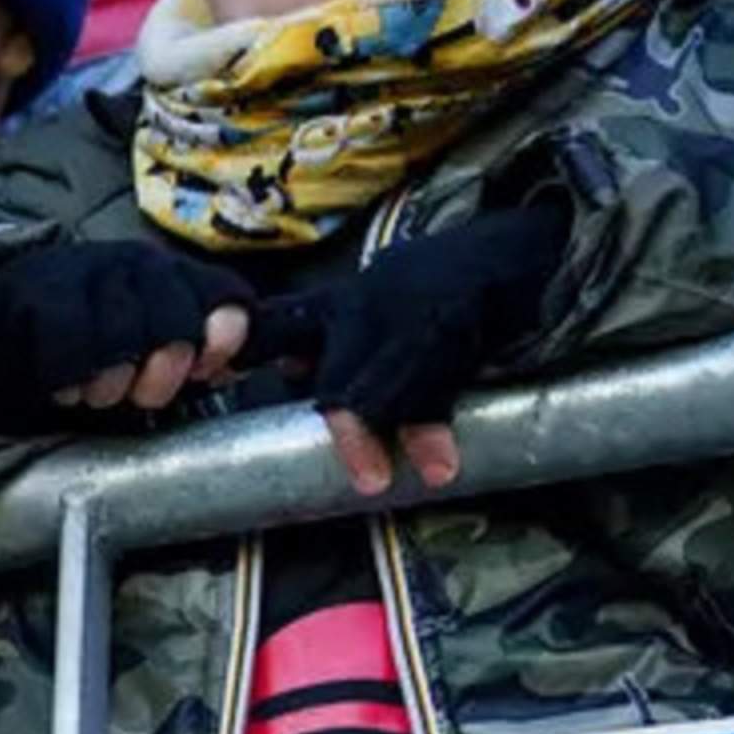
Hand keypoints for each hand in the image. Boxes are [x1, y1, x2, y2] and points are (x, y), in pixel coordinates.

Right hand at [0, 239, 258, 439]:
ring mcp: (87, 272)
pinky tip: (61, 386)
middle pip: (175, 326)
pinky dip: (67, 383)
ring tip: (94, 391)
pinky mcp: (39, 294)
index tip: (203, 370)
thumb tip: (237, 366)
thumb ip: (199, 352)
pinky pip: (69, 353)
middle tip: (137, 393)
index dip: (223, 339)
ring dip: (109, 386)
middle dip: (160, 376)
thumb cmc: (87, 339)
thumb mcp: (151, 342)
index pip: (224, 295)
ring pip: (122, 342)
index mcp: (174, 274)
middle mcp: (136, 264)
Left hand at [243, 203, 570, 498]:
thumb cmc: (434, 291)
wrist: (515, 253)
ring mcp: (411, 317)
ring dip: (376, 435)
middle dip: (341, 423)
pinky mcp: (456, 329)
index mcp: (338, 306)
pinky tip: (439, 466)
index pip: (274, 328)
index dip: (243, 353)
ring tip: (376, 480)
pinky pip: (437, 389)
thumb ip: (328, 342)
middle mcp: (366, 308)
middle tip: (344, 469)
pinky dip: (432, 431)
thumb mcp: (369, 306)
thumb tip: (287, 373)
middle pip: (336, 376)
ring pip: (378, 387)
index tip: (218, 379)